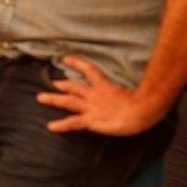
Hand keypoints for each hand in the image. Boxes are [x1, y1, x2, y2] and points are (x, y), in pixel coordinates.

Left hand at [36, 56, 163, 136]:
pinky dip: (61, 125)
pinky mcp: (92, 120)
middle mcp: (96, 95)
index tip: (65, 59)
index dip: (77, 64)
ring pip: (68, 101)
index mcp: (106, 86)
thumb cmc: (146, 102)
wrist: (145, 112)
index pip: (89, 70)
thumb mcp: (140, 89)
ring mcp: (92, 108)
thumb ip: (136, 80)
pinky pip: (74, 122)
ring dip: (53, 99)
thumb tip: (146, 71)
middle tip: (52, 82)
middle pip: (75, 86)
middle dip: (62, 84)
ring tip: (40, 98)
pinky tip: (50, 127)